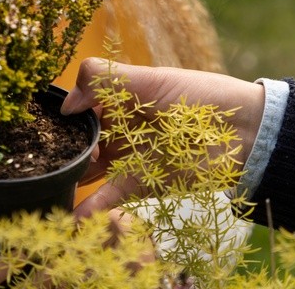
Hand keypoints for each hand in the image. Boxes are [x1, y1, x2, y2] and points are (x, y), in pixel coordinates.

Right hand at [61, 57, 265, 216]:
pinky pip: (110, 195)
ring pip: (90, 167)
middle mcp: (121, 127)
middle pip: (82, 137)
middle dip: (66, 145)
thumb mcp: (151, 79)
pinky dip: (91, 206)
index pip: (83, 103)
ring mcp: (129, 157)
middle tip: (58, 150)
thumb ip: (105, 80)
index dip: (66, 112)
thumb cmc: (200, 97)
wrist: (244, 133)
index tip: (50, 121)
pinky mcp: (141, 184)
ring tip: (53, 180)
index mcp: (122, 98)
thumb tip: (66, 103)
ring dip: (72, 174)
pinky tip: (72, 216)